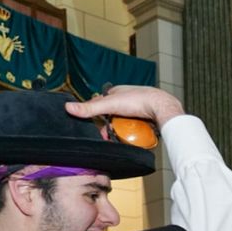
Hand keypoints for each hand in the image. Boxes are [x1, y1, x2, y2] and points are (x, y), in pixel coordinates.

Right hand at [65, 85, 185, 128]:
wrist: (162, 108)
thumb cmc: (138, 101)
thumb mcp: (110, 104)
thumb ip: (90, 108)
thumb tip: (68, 107)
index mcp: (116, 92)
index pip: (100, 105)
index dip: (96, 117)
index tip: (97, 130)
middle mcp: (127, 98)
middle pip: (112, 115)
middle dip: (110, 126)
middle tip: (109, 137)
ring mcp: (137, 108)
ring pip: (124, 122)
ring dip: (121, 130)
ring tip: (120, 138)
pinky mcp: (146, 117)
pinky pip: (135, 126)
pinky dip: (132, 132)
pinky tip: (132, 137)